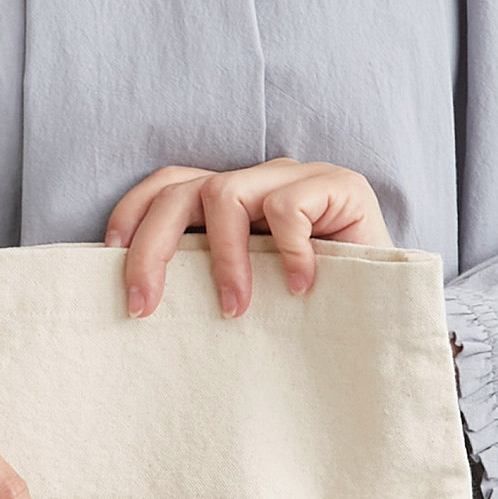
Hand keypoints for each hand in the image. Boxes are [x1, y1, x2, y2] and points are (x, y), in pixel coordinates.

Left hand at [103, 156, 394, 319]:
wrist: (389, 318)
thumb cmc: (314, 317)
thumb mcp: (247, 302)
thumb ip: (205, 287)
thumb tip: (139, 305)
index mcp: (231, 203)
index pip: (167, 186)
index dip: (132, 216)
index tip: (108, 261)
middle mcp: (259, 182)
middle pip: (182, 190)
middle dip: (151, 248)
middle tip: (143, 307)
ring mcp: (299, 180)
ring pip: (225, 193)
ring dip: (221, 259)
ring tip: (235, 310)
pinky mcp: (340, 186)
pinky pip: (289, 205)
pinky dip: (286, 250)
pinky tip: (299, 290)